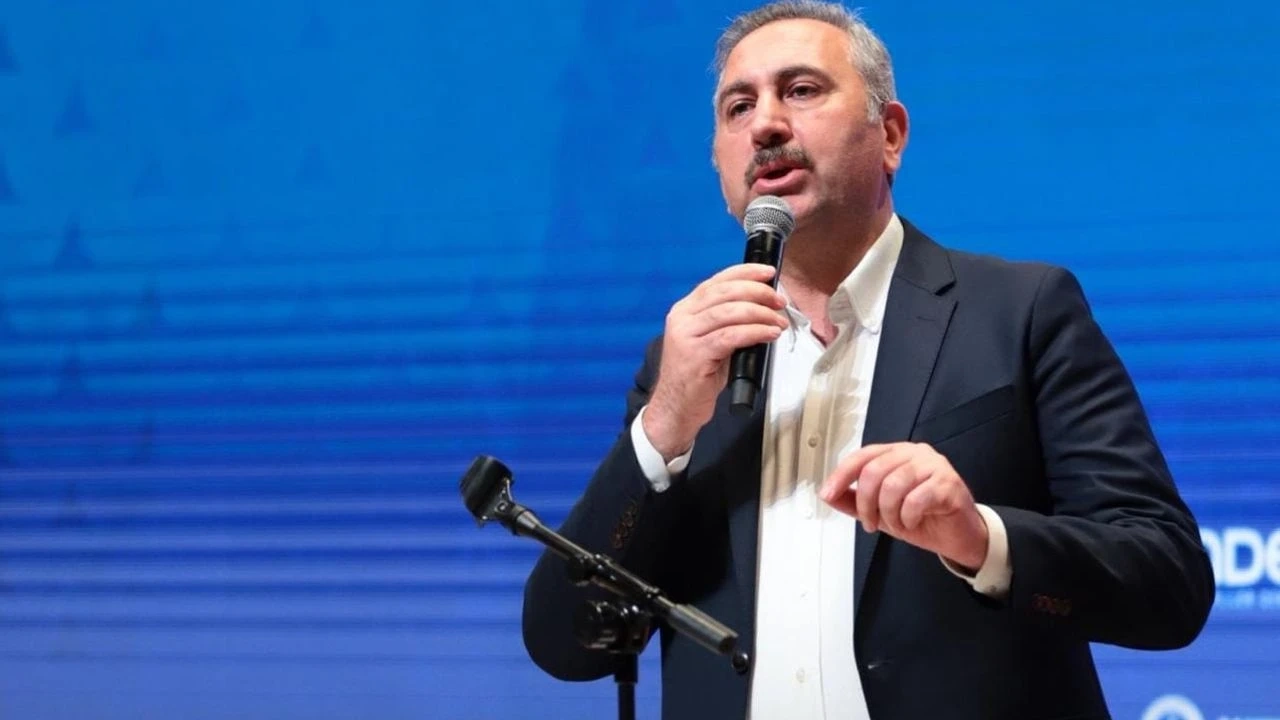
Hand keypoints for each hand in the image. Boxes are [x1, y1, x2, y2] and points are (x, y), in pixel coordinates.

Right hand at [643, 264, 787, 460]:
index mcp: (685, 309)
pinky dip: (755, 332)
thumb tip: (763, 307)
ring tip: (778, 321)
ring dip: (761, 314)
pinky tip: (769, 334)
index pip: (717, 281)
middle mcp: (682, 318)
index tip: (768, 272)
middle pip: (725, 293)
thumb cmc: (696, 376)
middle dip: (758, 292)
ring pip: (730, 312)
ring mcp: (686, 335)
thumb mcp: (710, 340)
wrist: (675, 407)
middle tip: (779, 301)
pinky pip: (731, 336)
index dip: (745, 273)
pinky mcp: (695, 355)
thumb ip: (727, 321)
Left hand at [820, 442, 988, 570]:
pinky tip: (913, 522)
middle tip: (870, 523)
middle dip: (866, 504)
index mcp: (896, 454)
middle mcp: (914, 453)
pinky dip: (908, 517)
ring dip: (888, 513)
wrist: (958, 536)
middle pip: (874, 471)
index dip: (841, 475)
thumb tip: (829, 496)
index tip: (827, 494)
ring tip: (896, 524)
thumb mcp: (880, 511)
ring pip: (893, 485)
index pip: (861, 457)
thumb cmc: (923, 518)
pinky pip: (916, 499)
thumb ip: (855, 502)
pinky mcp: (948, 483)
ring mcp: (933, 466)